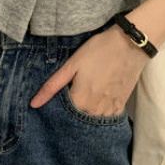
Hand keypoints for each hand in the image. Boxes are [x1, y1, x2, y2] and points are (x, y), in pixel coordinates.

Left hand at [29, 24, 150, 115]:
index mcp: (80, 101)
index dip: (57, 109)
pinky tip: (98, 101)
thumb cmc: (99, 50)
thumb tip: (33, 104)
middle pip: (77, 120)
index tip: (57, 100)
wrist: (130, 44)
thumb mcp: (72, 65)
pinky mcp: (121, 105)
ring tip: (86, 97)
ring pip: (92, 120)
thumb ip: (52, 86)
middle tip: (74, 93)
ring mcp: (110, 109)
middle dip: (72, 113)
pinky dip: (100, 113)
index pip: (62, 115)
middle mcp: (95, 110)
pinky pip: (107, 117)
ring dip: (86, 114)